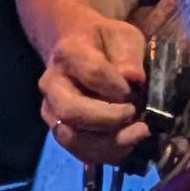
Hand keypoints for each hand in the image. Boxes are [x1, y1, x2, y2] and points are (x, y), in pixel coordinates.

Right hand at [38, 10, 150, 165]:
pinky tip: (127, 143)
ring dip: (109, 142)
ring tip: (137, 133)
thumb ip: (128, 55)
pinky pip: (79, 152)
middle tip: (134, 113)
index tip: (135, 86)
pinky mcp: (59, 131)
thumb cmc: (105, 43)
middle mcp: (52, 84)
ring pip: (71, 138)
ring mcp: (51, 110)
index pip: (92, 73)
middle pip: (71, 111)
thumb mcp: (123, 37)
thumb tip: (133, 77)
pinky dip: (106, 153)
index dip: (118, 86)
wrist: (79, 48)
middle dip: (109, 119)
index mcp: (68, 53)